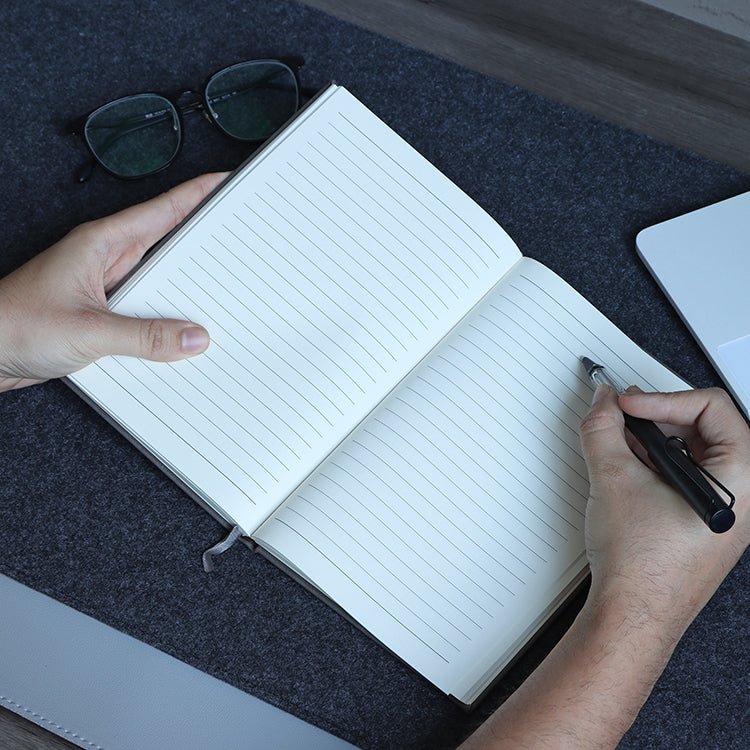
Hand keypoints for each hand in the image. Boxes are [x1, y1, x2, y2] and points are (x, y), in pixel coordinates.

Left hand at [0, 173, 226, 390]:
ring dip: (184, 291)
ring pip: (160, 282)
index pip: (163, 209)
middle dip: (203, 243)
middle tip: (238, 243)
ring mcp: (106, 287)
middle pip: (168, 245)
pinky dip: (166, 321)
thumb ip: (145, 337)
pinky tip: (180, 334)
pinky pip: (147, 312)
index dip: (199, 193)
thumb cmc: (12, 323)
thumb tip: (192, 337)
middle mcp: (106, 260)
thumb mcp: (89, 330)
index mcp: (102, 243)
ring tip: (217, 298)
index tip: (228, 183)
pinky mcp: (104, 313)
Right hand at [460, 386, 749, 749]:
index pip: (712, 409)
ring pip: (692, 453)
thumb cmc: (641, 568)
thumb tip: (602, 402)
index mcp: (737, 481)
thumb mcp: (614, 478)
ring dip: (652, 442)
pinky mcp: (699, 524)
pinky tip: (625, 474)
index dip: (664, 399)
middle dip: (657, 418)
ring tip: (618, 448)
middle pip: (705, 428)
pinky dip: (653, 466)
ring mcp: (720, 513)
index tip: (628, 405)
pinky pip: (683, 478)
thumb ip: (603, 427)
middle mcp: (738, 498)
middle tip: (622, 417)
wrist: (631, 617)